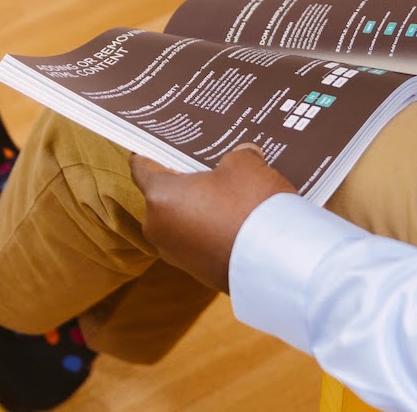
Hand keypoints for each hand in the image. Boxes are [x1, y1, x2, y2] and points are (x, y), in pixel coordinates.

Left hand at [130, 143, 296, 293]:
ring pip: (182, 220)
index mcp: (159, 196)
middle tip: (209, 165)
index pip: (141, 167)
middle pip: (164, 195)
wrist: (275, 262)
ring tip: (231, 193)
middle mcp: (158, 228)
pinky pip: (198, 241)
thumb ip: (236, 155)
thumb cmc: (250, 207)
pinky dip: (212, 230)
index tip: (161, 143)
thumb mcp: (245, 164)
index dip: (152, 151)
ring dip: (201, 208)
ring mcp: (176, 254)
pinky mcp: (197, 273)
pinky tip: (237, 219)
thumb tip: (242, 155)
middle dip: (186, 181)